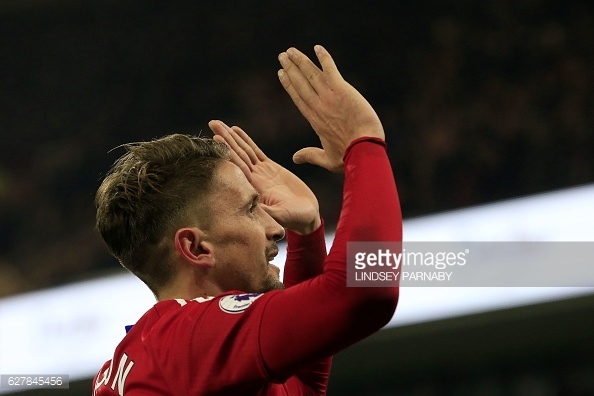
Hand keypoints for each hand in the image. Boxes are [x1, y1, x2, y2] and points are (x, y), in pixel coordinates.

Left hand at [209, 120, 320, 234]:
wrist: (305, 215)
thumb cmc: (294, 219)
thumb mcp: (280, 216)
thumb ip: (267, 211)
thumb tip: (253, 206)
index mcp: (254, 189)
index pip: (238, 167)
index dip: (228, 153)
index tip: (216, 140)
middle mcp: (254, 179)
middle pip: (237, 155)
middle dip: (225, 139)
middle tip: (212, 122)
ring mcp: (261, 172)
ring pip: (244, 150)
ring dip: (231, 137)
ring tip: (219, 123)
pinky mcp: (270, 168)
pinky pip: (255, 151)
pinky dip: (246, 140)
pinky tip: (236, 130)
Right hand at [278, 45, 383, 172]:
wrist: (364, 150)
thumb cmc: (348, 157)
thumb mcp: (327, 160)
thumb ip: (311, 156)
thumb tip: (295, 158)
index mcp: (314, 120)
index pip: (298, 98)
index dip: (289, 84)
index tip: (281, 74)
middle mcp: (318, 106)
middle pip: (300, 83)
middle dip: (290, 68)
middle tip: (282, 56)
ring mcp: (329, 97)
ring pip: (311, 74)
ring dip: (301, 61)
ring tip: (291, 50)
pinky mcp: (342, 90)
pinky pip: (330, 70)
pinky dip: (324, 58)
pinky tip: (317, 48)